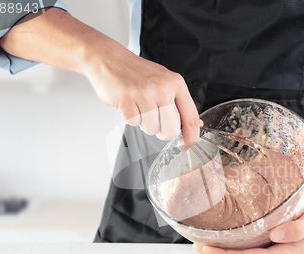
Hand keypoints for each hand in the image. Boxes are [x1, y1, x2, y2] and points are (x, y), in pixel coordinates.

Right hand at [83, 45, 200, 146]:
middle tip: (155, 121)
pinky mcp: (126, 98)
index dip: (190, 136)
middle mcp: (162, 88)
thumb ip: (178, 104)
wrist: (109, 58)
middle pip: (171, 130)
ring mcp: (144, 93)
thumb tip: (193, 127)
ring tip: (139, 107)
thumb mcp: (164, 82)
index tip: (186, 145)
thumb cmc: (137, 72)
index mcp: (176, 83)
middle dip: (162, 132)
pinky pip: (133, 123)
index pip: (191, 118)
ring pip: (152, 129)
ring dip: (144, 124)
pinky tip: (129, 104)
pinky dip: (130, 118)